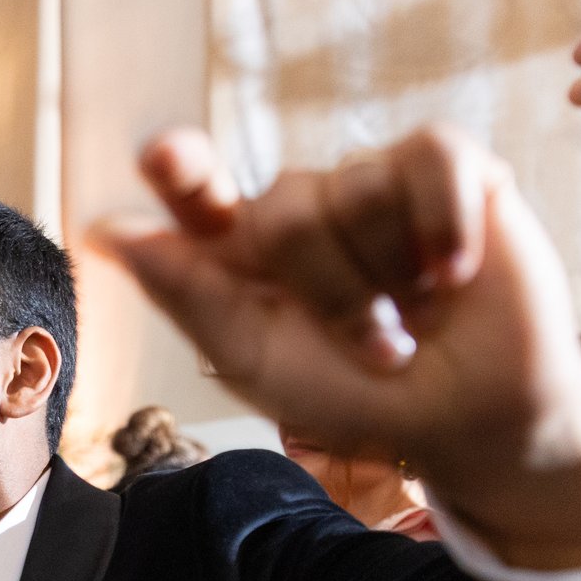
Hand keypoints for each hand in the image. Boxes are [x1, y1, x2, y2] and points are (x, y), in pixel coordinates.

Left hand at [97, 125, 580, 483]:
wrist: (470, 422)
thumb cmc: (356, 399)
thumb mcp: (258, 362)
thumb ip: (190, 296)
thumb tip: (110, 234)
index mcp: (243, 252)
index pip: (198, 192)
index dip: (181, 169)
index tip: (163, 158)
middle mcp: (303, 206)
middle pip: (284, 208)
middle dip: (331, 293)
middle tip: (372, 345)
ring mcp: (372, 181)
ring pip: (357, 189)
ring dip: (390, 276)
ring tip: (416, 316)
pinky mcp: (448, 170)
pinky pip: (430, 158)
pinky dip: (444, 225)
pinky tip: (456, 274)